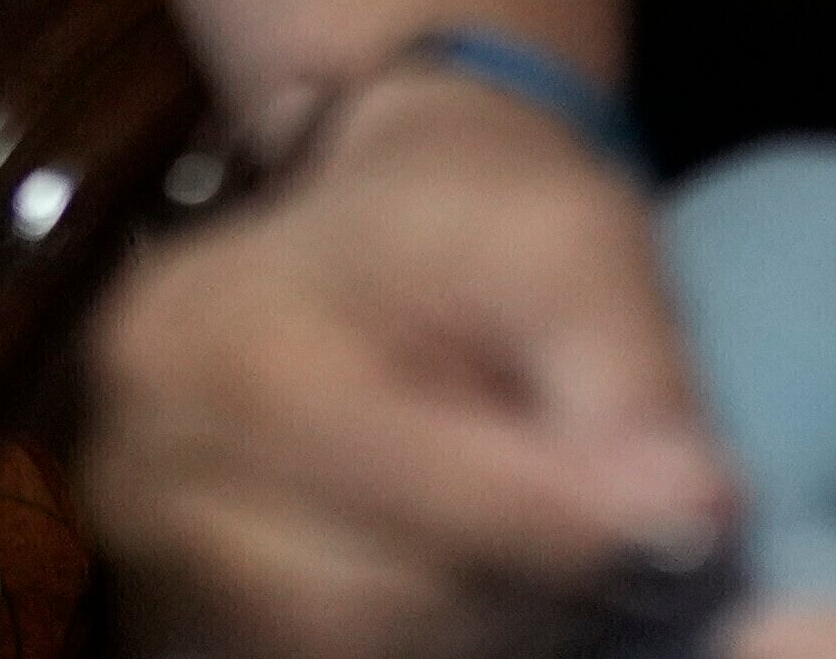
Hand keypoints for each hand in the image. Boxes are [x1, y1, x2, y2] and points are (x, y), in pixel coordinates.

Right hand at [89, 75, 735, 658]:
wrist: (378, 224)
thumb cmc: (476, 219)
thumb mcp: (577, 242)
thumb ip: (634, 377)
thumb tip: (695, 512)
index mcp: (216, 334)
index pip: (415, 483)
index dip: (571, 518)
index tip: (692, 511)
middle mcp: (140, 454)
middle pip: (390, 593)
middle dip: (525, 566)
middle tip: (601, 506)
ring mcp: (148, 547)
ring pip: (368, 645)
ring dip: (482, 610)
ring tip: (531, 522)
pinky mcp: (178, 607)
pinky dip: (427, 631)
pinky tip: (467, 560)